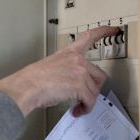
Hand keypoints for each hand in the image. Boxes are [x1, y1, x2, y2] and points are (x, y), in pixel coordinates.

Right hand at [0, 26, 118, 116]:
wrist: (26, 87)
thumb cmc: (32, 80)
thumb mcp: (51, 66)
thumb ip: (66, 70)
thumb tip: (72, 85)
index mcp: (69, 53)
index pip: (89, 37)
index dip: (103, 32)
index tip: (113, 29)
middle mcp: (77, 60)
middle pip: (99, 75)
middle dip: (93, 88)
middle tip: (85, 97)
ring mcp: (79, 72)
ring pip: (94, 90)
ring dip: (88, 101)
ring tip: (78, 106)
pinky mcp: (80, 85)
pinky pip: (90, 100)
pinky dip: (86, 108)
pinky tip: (78, 111)